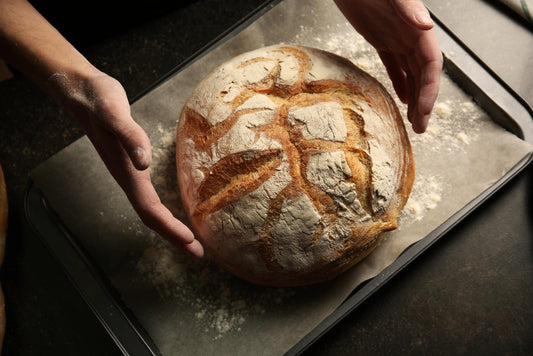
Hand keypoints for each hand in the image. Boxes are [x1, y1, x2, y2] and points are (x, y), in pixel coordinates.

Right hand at [54, 72, 203, 257]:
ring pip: (150, 209)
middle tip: (197, 254)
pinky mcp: (132, 164)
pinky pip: (149, 196)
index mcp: (126, 172)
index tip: (189, 242)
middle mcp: (128, 177)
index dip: (169, 227)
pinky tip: (174, 212)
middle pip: (151, 216)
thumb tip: (144, 163)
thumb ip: (130, 137)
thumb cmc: (99, 101)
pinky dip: (164, 211)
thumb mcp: (114, 114)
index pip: (150, 209)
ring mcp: (129, 173)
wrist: (83, 93)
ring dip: (169, 228)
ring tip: (188, 242)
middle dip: (173, 237)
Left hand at [334, 0, 442, 132]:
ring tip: (413, 122)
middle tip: (421, 127)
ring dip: (414, 98)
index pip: (431, 63)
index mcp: (417, 27)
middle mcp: (411, 35)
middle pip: (423, 74)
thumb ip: (408, 8)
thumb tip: (426, 25)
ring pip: (411, 74)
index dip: (430, 87)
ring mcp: (397, 38)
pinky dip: (400, 83)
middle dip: (424, 102)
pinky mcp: (381, 40)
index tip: (424, 109)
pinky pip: (394, 66)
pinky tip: (401, 100)